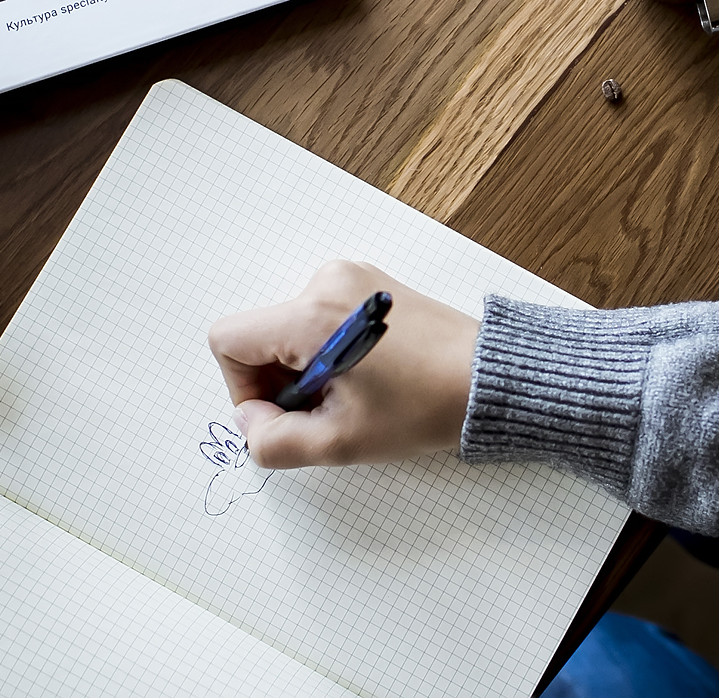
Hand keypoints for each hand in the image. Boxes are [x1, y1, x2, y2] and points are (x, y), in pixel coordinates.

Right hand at [208, 260, 479, 469]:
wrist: (489, 377)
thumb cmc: (421, 408)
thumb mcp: (338, 443)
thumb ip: (272, 441)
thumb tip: (250, 422)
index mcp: (311, 314)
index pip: (229, 339)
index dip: (243, 388)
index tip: (287, 413)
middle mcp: (327, 281)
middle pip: (262, 335)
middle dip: (280, 382)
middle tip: (328, 413)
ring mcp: (352, 277)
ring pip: (292, 329)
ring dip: (307, 369)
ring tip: (356, 396)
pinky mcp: (371, 284)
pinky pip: (322, 317)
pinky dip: (329, 352)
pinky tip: (369, 377)